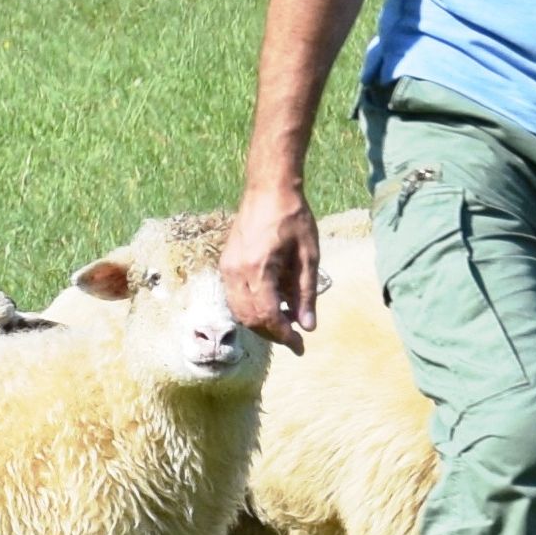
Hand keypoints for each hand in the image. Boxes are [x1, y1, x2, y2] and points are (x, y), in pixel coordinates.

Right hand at [220, 187, 321, 351]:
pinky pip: (235, 297)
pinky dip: (251, 308)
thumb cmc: (293, 217)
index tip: (301, 346)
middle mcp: (236, 272)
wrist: (268, 188)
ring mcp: (227, 267)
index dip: (284, 336)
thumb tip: (307, 327)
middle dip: (272, 333)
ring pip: (239, 311)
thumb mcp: (308, 256)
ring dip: (260, 323)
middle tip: (295, 338)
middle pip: (250, 318)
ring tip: (285, 322)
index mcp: (258, 269)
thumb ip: (306, 294)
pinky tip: (271, 304)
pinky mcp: (226, 263)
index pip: (267, 316)